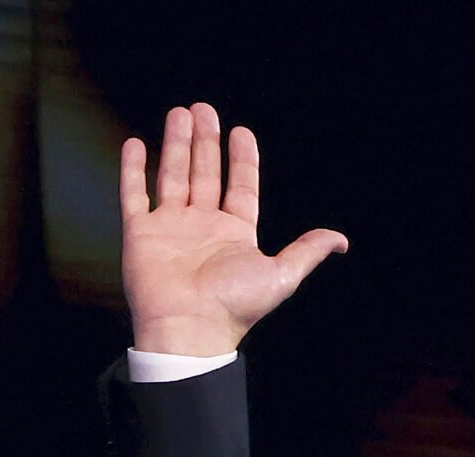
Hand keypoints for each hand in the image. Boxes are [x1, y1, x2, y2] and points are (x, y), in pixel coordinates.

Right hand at [119, 102, 347, 355]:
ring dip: (176, 145)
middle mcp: (203, 225)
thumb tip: (341, 240)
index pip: (241, 186)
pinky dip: (133, 170)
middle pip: (205, 173)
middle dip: (205, 141)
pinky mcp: (141, 233)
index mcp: (236, 233)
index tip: (241, 132)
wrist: (191, 328)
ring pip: (173, 175)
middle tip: (204, 109)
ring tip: (179, 113)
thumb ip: (306, 251)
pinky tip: (135, 144)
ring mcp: (171, 227)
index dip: (242, 159)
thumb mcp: (282, 275)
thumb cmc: (236, 305)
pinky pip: (134, 194)